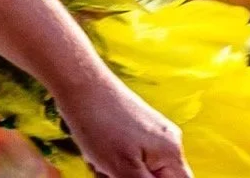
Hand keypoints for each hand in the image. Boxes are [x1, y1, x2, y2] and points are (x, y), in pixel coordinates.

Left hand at [56, 64, 190, 177]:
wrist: (77, 81)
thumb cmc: (99, 123)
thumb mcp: (124, 169)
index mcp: (172, 153)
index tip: (128, 175)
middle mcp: (168, 142)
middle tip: (108, 172)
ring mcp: (152, 133)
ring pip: (141, 172)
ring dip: (119, 173)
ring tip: (99, 161)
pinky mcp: (135, 128)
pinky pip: (132, 158)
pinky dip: (115, 162)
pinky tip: (97, 152)